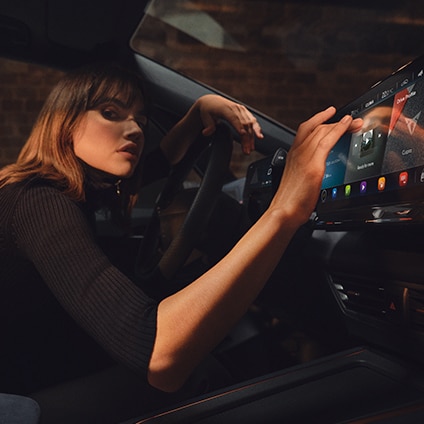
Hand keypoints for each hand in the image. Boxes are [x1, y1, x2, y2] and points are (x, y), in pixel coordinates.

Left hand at [196, 94, 263, 153]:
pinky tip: (259, 137)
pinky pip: (253, 121)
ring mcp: (241, 110)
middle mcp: (235, 108)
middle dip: (246, 138)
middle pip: (243, 123)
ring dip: (252, 137)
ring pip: (250, 124)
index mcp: (225, 109)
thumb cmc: (208, 110)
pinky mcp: (245, 112)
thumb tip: (206, 132)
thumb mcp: (204, 117)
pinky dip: (256, 129)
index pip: (233, 118)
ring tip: (251, 149)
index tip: (243, 134)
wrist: (212, 101)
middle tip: (246, 151)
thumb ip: (208, 125)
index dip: (238, 126)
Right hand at [270, 106, 362, 223]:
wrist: (283, 211)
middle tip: (350, 121)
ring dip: (341, 123)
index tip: (330, 117)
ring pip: (322, 131)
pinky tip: (348, 125)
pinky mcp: (313, 164)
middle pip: (316, 128)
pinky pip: (327, 140)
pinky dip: (339, 129)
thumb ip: (306, 172)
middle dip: (334, 122)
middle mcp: (297, 153)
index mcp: (292, 156)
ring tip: (354, 122)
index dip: (319, 121)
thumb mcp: (298, 182)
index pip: (306, 131)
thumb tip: (315, 174)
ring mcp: (304, 157)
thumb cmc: (290, 202)